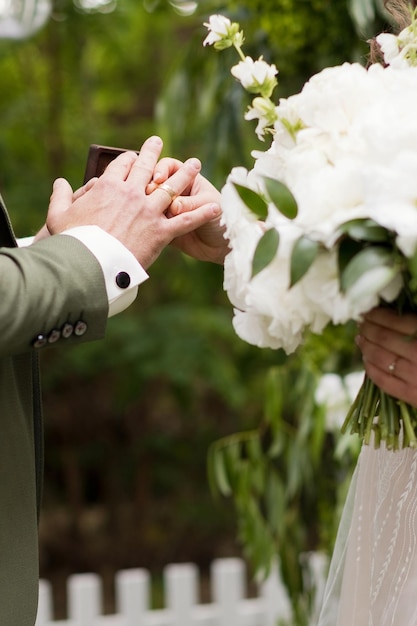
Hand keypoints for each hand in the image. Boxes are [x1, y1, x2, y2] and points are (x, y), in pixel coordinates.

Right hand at [46, 136, 220, 268]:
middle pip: (147, 168)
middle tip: (159, 142)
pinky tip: (214, 206)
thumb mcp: (59, 216)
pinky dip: (201, 213)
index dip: (128, 160)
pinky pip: (185, 220)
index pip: (122, 166)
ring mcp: (149, 212)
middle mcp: (132, 194)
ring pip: (171, 189)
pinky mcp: (161, 232)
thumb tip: (60, 182)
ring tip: (195, 163)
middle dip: (154, 153)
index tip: (133, 156)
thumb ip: (60, 196)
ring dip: (185, 175)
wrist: (89, 266)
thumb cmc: (72, 242)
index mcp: (109, 188)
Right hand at [148, 157, 228, 263]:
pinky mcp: (164, 227)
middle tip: (150, 195)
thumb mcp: (208, 206)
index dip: (161, 169)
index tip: (159, 179)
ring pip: (150, 203)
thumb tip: (173, 207)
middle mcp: (176, 193)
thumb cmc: (222, 219)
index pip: (169, 167)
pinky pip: (151, 222)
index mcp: (188, 180)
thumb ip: (190, 204)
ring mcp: (168, 210)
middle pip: (155, 183)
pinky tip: (149, 226)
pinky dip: (148, 222)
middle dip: (151, 188)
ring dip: (147, 206)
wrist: (223, 246)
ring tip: (150, 213)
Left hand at [356, 307, 416, 406]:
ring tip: (360, 338)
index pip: (395, 321)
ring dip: (365, 346)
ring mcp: (414, 377)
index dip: (377, 315)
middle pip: (383, 338)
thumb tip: (399, 312)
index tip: (368, 310)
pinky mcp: (412, 396)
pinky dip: (370, 369)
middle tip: (360, 322)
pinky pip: (383, 381)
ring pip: (379, 358)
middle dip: (368, 328)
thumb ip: (416, 322)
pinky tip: (366, 360)